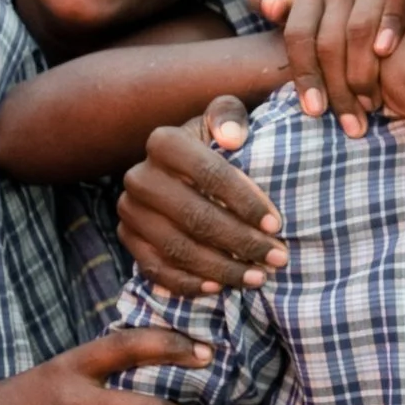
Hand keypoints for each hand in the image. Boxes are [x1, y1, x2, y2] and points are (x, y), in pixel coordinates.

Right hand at [117, 100, 288, 294]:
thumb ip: (230, 116)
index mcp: (164, 142)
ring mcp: (129, 210)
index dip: (246, 201)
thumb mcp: (224, 121)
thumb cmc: (213, 146)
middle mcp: (139, 176)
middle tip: (276, 257)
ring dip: (221, 268)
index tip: (276, 223)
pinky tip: (219, 288)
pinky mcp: (127, 238)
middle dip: (241, 241)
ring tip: (257, 277)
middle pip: (195, 216)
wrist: (178, 172)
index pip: (209, 174)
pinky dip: (189, 283)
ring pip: (178, 248)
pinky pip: (157, 269)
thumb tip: (232, 138)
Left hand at [256, 0, 404, 133]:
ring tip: (369, 104)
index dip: (305, 76)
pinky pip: (396, 0)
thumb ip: (277, 9)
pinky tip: (385, 53)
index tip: (314, 111)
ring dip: (363, 72)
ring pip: (359, 27)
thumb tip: (271, 8)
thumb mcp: (315, 27)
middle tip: (349, 122)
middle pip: (329, 39)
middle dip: (337, 87)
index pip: (298, 35)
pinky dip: (390, 27)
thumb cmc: (353, 35)